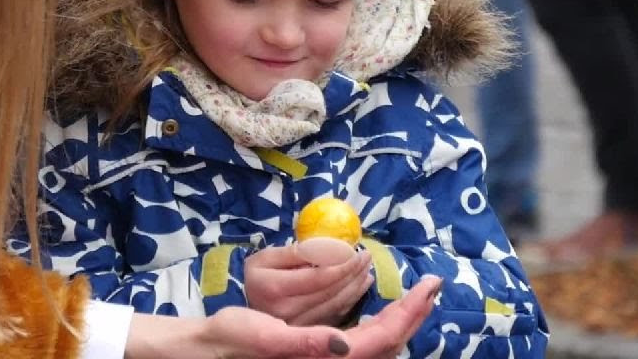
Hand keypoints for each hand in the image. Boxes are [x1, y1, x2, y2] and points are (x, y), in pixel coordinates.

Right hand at [123, 275, 441, 358]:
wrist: (207, 352)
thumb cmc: (231, 341)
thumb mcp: (263, 336)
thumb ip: (306, 343)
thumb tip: (345, 342)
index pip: (382, 338)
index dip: (410, 312)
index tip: (429, 285)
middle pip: (389, 345)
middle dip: (412, 315)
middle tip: (429, 286)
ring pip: (380, 349)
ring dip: (400, 322)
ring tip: (413, 298)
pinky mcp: (320, 357)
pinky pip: (363, 347)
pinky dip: (380, 329)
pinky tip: (378, 314)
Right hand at [244, 243, 373, 325]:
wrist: (242, 307)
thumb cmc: (254, 276)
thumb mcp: (266, 257)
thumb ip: (297, 252)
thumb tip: (329, 247)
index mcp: (276, 289)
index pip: (319, 277)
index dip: (343, 265)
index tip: (358, 252)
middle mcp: (288, 311)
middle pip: (331, 292)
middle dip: (354, 273)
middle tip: (367, 256)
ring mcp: (298, 325)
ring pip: (336, 305)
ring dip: (356, 287)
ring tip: (366, 270)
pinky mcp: (306, 332)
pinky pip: (334, 315)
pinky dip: (350, 300)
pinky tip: (358, 287)